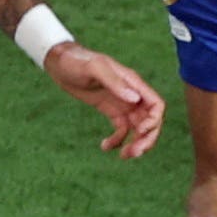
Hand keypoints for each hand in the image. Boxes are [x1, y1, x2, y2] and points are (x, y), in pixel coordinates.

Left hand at [46, 43, 165, 157]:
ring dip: (135, 144)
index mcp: (132, 83)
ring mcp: (122, 104)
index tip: (139, 132)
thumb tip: (134, 99)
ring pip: (137, 129)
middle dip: (146, 139)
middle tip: (133, 153)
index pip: (155, 105)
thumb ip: (114, 82)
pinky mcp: (111, 110)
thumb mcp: (94, 68)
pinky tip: (104, 146)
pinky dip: (117, 141)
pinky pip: (121, 130)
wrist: (60, 63)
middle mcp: (131, 94)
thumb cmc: (77, 61)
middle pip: (150, 121)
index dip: (153, 121)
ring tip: (123, 156)